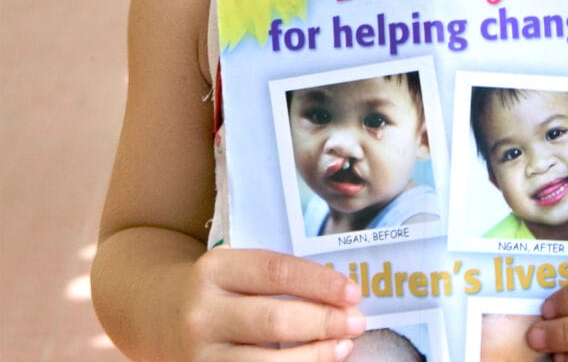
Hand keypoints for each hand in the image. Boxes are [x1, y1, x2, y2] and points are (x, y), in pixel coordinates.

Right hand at [179, 247, 364, 359]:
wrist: (156, 314)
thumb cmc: (217, 288)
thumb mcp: (235, 269)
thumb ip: (277, 278)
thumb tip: (340, 297)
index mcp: (215, 269)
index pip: (276, 272)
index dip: (320, 283)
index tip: (353, 292)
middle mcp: (203, 312)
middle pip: (274, 320)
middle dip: (324, 322)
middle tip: (357, 321)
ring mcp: (200, 355)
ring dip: (314, 356)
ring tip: (344, 346)